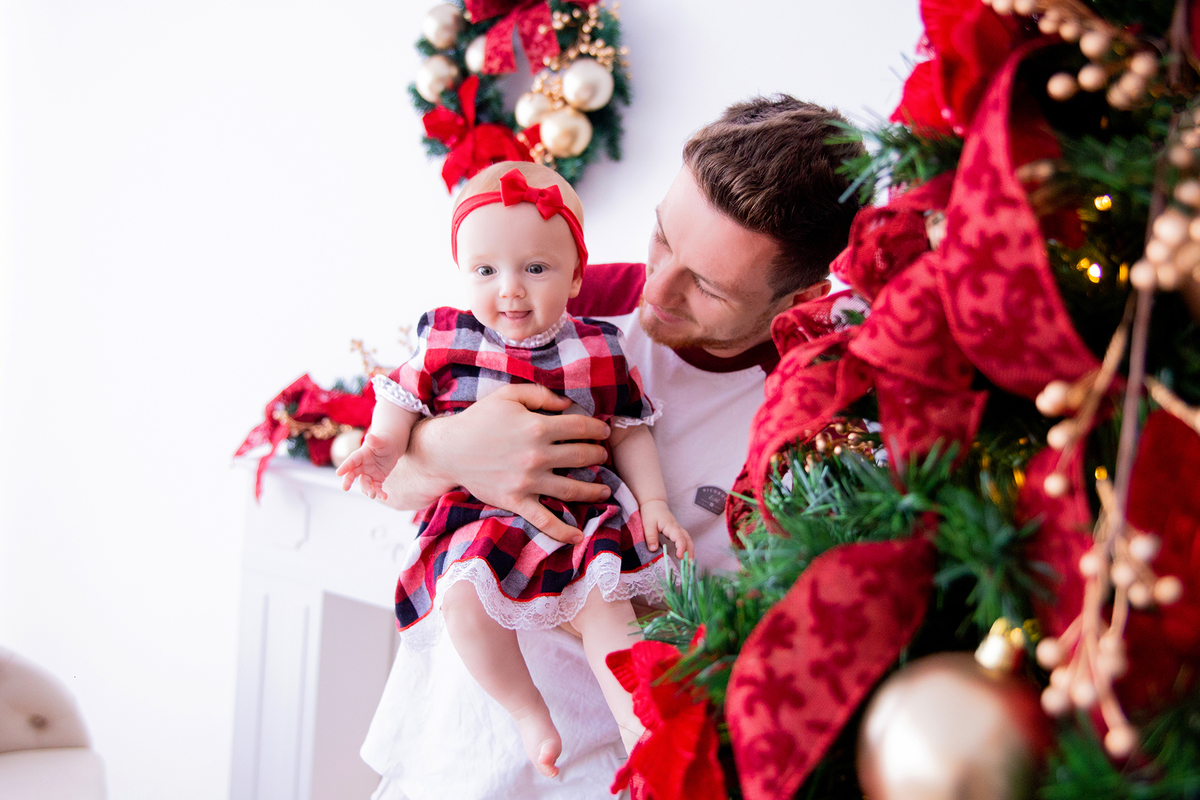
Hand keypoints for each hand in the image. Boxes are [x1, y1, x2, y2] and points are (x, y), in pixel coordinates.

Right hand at [336, 431, 402, 500]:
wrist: (392, 448)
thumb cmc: (384, 441)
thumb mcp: (382, 440)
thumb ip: (375, 440)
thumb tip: (369, 436)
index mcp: (360, 455)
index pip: (351, 461)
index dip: (345, 466)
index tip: (338, 473)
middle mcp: (362, 466)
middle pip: (352, 474)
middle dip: (348, 481)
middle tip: (345, 488)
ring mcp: (368, 473)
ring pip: (364, 484)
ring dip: (367, 490)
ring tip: (373, 495)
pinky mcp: (376, 479)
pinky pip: (376, 488)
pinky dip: (379, 493)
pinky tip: (384, 497)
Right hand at [387, 384, 611, 543]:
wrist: (448, 450)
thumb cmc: (479, 419)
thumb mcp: (508, 395)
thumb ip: (541, 394)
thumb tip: (569, 404)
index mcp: (537, 427)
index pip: (580, 428)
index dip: (597, 428)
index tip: (603, 431)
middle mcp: (537, 456)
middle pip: (582, 457)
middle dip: (598, 455)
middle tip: (603, 455)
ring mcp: (528, 482)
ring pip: (572, 489)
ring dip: (594, 490)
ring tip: (604, 489)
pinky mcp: (516, 502)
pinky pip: (544, 520)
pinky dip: (563, 531)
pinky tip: (579, 537)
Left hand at [638, 499, 692, 558]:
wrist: (654, 504)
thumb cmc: (651, 513)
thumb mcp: (648, 524)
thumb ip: (650, 536)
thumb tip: (653, 550)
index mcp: (670, 526)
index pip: (679, 537)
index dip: (681, 547)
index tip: (680, 556)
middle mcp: (677, 528)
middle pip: (688, 539)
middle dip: (690, 551)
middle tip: (689, 564)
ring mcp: (678, 530)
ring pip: (688, 540)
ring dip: (690, 551)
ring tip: (689, 563)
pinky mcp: (676, 532)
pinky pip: (685, 540)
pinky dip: (687, 548)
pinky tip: (685, 556)